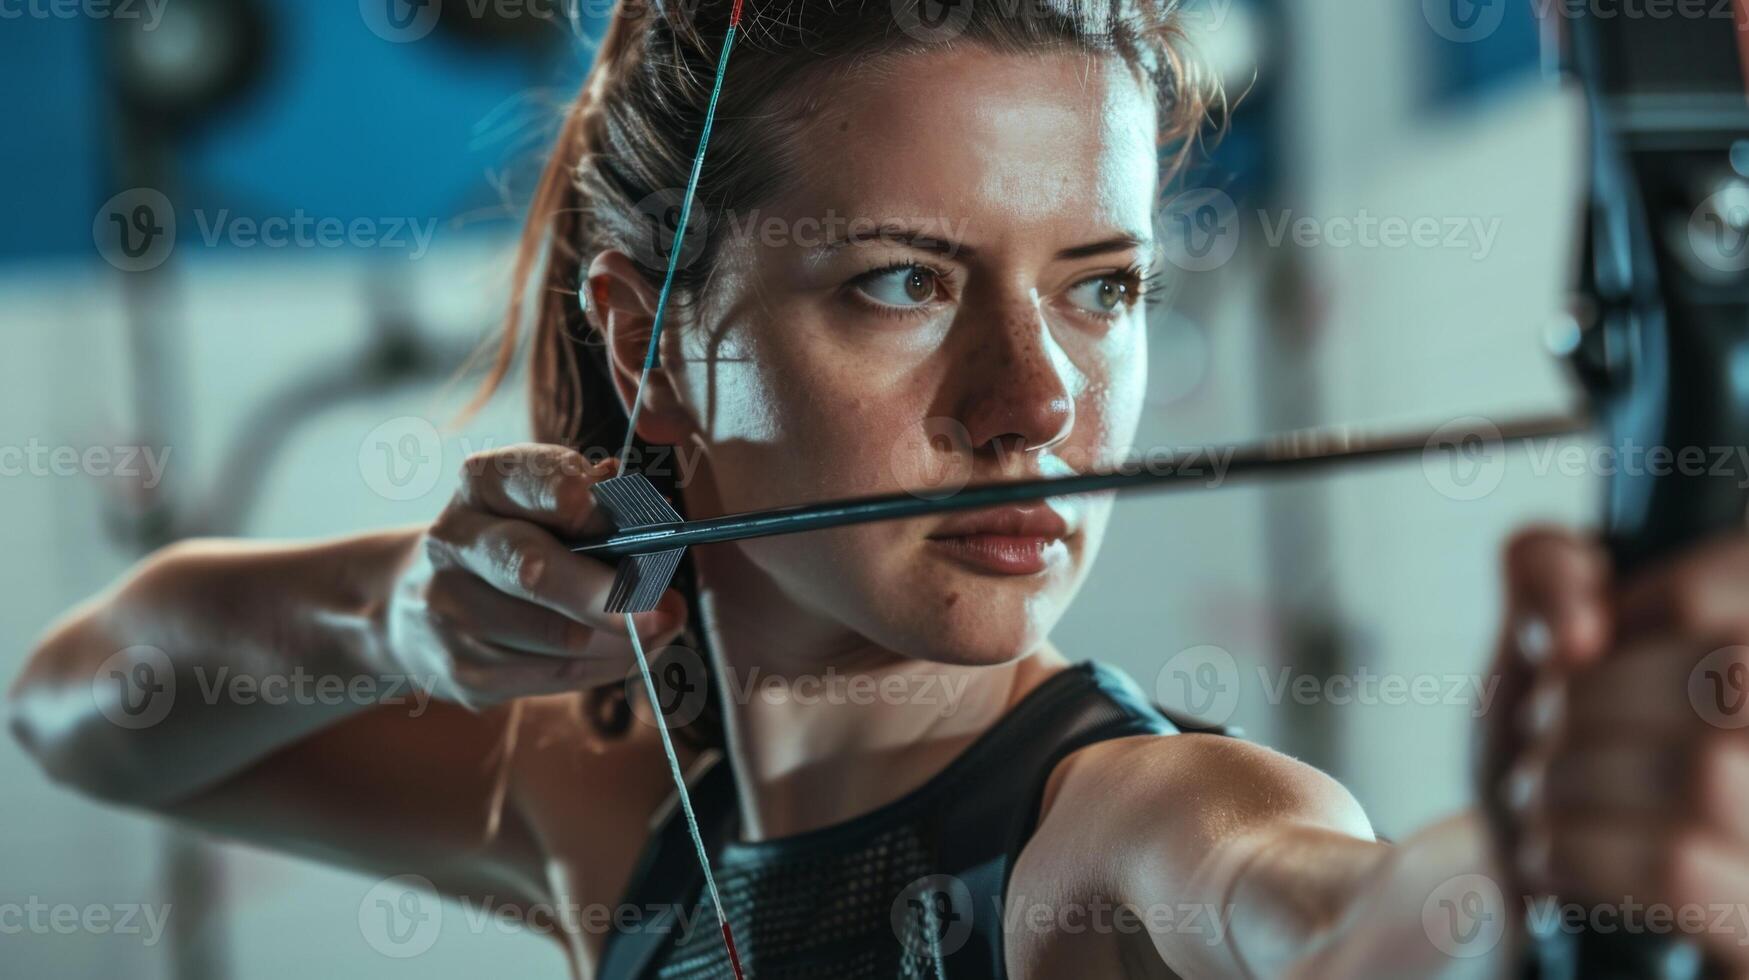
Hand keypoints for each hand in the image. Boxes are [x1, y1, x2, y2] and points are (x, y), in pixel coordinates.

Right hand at [383, 444, 686, 710]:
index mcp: (479, 485)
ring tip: (657, 628)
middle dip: (608, 593)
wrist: (420, 606)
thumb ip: (597, 505)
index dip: (572, 494)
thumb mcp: (542, 504)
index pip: (523, 479)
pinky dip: (606, 664)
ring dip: (622, 638)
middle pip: (533, 570)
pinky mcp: (464, 671)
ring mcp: (450, 611)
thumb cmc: (514, 540)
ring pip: (557, 636)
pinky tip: (626, 651)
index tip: (612, 510)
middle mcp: (453, 542)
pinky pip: (557, 675)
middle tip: (663, 610)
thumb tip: (655, 534)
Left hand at [1482, 528, 1748, 962]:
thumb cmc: (1556, 760)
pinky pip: (1679, 869)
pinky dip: (1579, 850)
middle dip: (1596, 698)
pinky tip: (1552, 854)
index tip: (1590, 645)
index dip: (1649, 600)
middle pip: (1732, 674)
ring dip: (1575, 779)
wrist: (1513, 904)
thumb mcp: (1536, 646)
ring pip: (1703, 772)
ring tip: (1543, 798)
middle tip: (1547, 734)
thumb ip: (1546, 575)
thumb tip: (1576, 614)